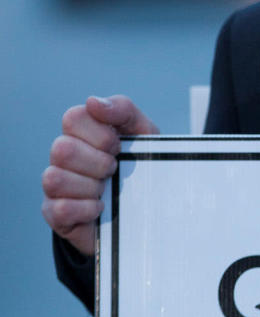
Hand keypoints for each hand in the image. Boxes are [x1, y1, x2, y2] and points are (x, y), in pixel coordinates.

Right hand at [42, 95, 157, 256]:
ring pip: (54, 179)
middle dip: (99, 162)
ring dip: (91, 187)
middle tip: (115, 170)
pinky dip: (87, 209)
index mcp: (80, 132)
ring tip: (107, 190)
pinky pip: (60, 209)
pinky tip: (101, 208)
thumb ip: (123, 110)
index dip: (101, 134)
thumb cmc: (142, 162)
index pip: (72, 118)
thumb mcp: (143, 132)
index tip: (119, 146)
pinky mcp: (55, 214)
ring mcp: (55, 185)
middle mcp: (62, 156)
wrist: (149, 206)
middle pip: (62, 149)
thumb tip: (92, 102)